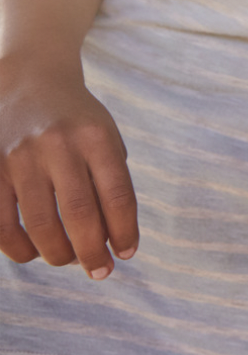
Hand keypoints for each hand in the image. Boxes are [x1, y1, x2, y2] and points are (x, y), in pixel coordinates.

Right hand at [0, 57, 137, 276]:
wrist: (30, 82)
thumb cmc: (77, 121)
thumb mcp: (106, 137)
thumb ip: (111, 181)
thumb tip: (114, 238)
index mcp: (97, 138)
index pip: (118, 195)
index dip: (125, 231)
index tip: (128, 253)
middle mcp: (59, 146)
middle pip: (80, 215)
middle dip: (93, 252)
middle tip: (101, 272)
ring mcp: (20, 158)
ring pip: (40, 225)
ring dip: (57, 254)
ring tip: (69, 260)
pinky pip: (2, 224)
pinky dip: (18, 248)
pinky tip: (33, 254)